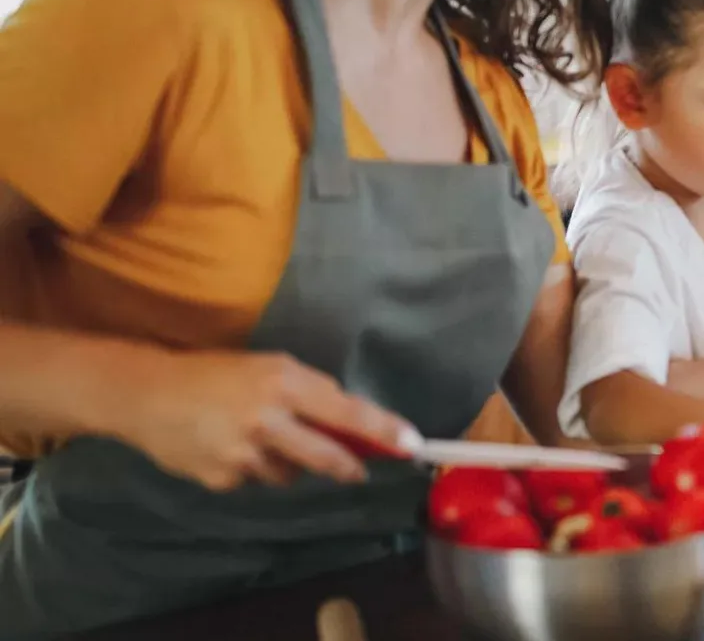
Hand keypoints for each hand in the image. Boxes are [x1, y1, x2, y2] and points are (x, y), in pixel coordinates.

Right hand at [122, 350, 413, 491]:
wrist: (145, 394)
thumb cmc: (216, 374)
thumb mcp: (269, 369)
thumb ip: (310, 396)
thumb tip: (353, 427)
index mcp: (283, 382)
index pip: (346, 411)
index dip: (382, 431)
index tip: (412, 445)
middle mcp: (266, 418)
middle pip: (327, 457)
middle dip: (348, 467)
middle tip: (357, 470)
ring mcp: (243, 453)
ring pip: (291, 473)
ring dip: (289, 462)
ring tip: (258, 437)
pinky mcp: (222, 478)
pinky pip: (255, 480)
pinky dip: (252, 468)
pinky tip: (227, 447)